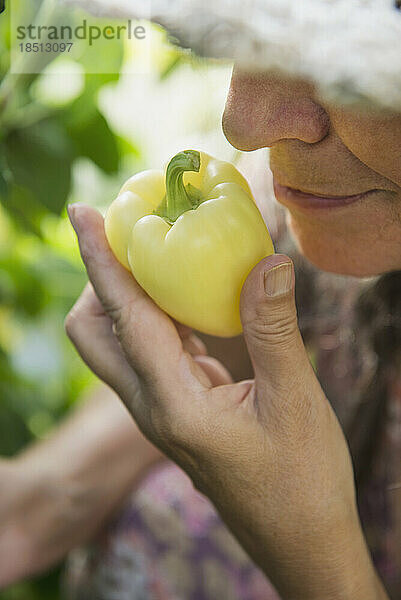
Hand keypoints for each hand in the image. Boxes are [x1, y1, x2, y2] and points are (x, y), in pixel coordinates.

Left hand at [66, 204, 385, 599]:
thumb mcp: (294, 401)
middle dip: (101, 281)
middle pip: (95, 333)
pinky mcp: (181, 411)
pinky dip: (161, 317)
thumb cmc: (301, 482)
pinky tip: (192, 300)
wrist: (302, 541)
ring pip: (121, 342)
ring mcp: (163, 411)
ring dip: (131, 296)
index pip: (122, 315)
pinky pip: (154, 353)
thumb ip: (274, 329)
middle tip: (134, 238)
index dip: (99, 259)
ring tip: (162, 254)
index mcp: (172, 404)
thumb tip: (267, 261)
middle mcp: (153, 406)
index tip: (82, 213)